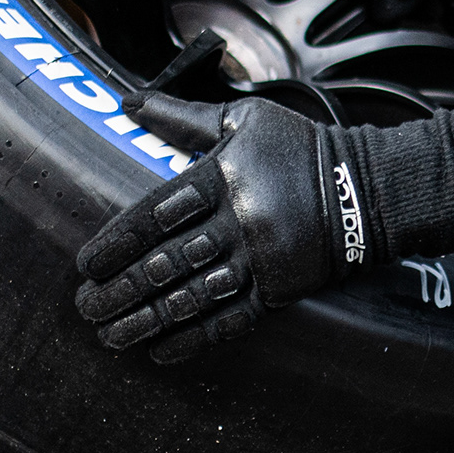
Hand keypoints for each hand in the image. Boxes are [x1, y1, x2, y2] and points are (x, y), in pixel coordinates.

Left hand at [73, 89, 383, 363]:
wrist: (367, 190)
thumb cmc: (299, 148)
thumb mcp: (243, 119)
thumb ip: (183, 117)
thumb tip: (129, 101)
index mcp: (223, 177)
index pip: (155, 215)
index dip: (117, 244)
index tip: (86, 265)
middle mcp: (238, 221)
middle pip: (166, 262)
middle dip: (121, 289)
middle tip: (87, 306)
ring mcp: (260, 260)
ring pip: (192, 298)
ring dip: (146, 321)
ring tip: (111, 335)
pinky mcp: (279, 290)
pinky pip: (230, 321)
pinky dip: (193, 339)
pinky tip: (160, 352)